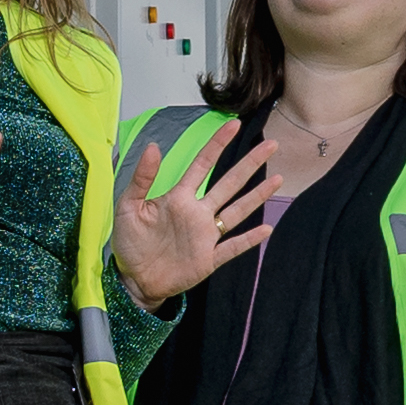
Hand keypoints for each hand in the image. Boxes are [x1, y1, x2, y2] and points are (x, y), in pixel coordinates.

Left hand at [108, 135, 275, 309]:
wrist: (133, 279)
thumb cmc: (131, 242)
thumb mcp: (128, 206)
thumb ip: (141, 178)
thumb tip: (153, 146)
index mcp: (179, 197)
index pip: (202, 165)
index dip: (218, 144)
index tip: (234, 125)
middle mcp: (198, 213)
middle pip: (229, 183)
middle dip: (249, 164)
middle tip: (271, 145)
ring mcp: (205, 235)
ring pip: (237, 212)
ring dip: (257, 196)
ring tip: (277, 179)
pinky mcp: (208, 259)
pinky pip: (232, 247)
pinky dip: (249, 240)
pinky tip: (266, 229)